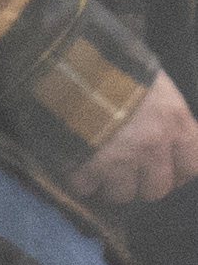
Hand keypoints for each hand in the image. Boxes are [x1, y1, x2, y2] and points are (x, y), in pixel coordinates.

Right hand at [70, 70, 197, 203]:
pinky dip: (80, 181)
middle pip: (157, 189)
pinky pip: (85, 188)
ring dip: (109, 185)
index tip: (162, 169)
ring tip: (99, 170)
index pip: (192, 168)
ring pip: (122, 195)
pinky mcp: (88, 168)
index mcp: (175, 125)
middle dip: (141, 184)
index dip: (176, 173)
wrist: (78, 69)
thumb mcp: (158, 89)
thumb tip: (169, 140)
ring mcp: (121, 160)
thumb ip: (168, 118)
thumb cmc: (120, 72)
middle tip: (126, 173)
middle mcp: (153, 147)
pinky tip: (78, 166)